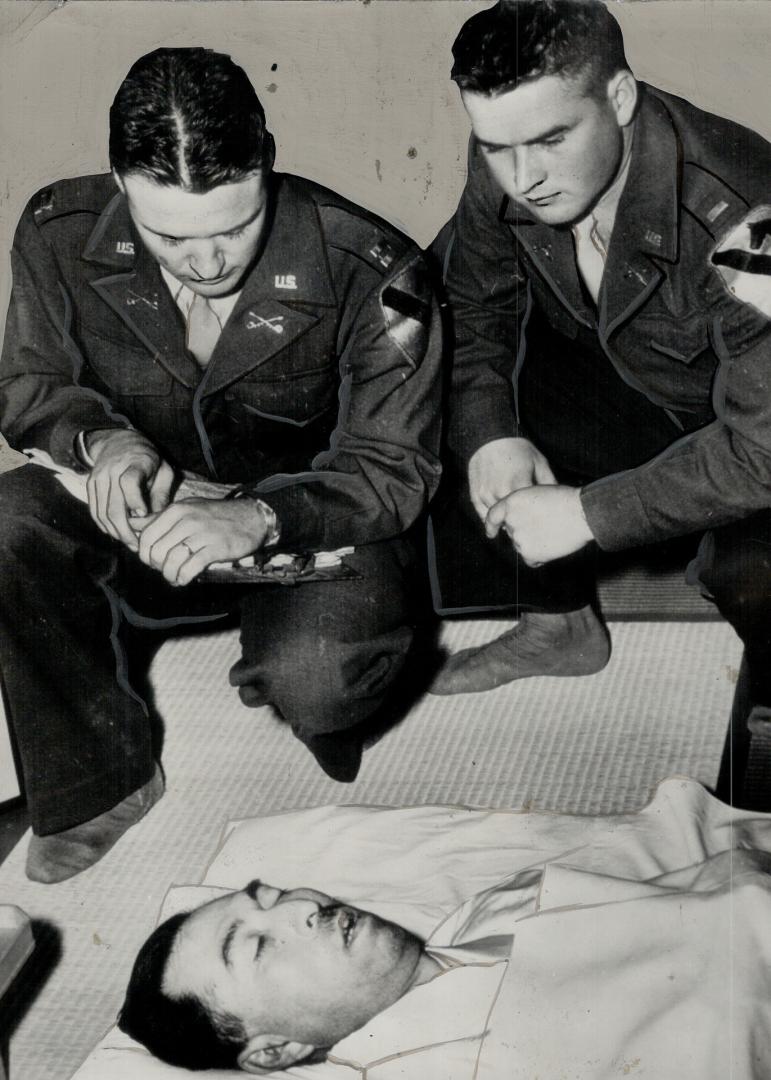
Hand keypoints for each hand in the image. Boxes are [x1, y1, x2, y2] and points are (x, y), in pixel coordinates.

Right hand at [86, 430, 174, 549]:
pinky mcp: (90, 485)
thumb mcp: (164, 469)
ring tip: (130, 542)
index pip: (129, 482)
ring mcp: (98, 478)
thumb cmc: (148, 458)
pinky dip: (104, 526)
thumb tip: (158, 518)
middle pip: (114, 506)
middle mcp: (112, 470)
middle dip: (126, 530)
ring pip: (102, 513)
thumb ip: (162, 493)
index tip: (144, 513)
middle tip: (138, 545)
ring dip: (115, 532)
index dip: (135, 500)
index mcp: (135, 463)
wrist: (118, 441)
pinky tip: (116, 533)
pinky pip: (94, 511)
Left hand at [132, 497, 269, 585]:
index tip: (153, 560)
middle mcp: (187, 520)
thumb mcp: (186, 509)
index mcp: (176, 510)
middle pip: (156, 551)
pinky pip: (190, 568)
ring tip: (174, 577)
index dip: (145, 553)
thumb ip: (159, 518)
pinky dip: (183, 578)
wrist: (251, 516)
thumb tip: (131, 524)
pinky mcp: (215, 548)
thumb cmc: (215, 515)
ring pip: (171, 561)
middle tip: (165, 569)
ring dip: (169, 575)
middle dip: (157, 566)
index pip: (146, 536)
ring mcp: (201, 534)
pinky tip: (185, 579)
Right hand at [468, 437, 555, 521]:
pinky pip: (483, 515)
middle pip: (513, 519)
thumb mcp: (539, 462)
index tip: (540, 520)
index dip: (536, 519)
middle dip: (521, 522)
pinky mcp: (475, 495)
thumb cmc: (517, 449)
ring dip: (505, 521)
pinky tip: (500, 518)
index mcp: (519, 485)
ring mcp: (486, 495)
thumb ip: (549, 482)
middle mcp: (500, 492)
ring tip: (514, 521)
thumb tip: (560, 500)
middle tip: (528, 524)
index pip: (530, 513)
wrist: (490, 437)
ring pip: (497, 519)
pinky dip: (491, 518)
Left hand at [485, 485, 593, 566]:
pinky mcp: (529, 553)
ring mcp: (519, 538)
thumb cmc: (565, 499)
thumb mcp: (537, 492)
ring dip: (534, 544)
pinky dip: (540, 557)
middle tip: (545, 526)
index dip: (491, 525)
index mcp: (511, 502)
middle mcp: (511, 520)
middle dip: (524, 532)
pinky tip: (552, 547)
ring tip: (552, 533)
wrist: (582, 513)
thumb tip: (513, 519)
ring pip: (521, 546)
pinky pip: (530, 560)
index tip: (492, 533)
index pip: (493, 516)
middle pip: (512, 532)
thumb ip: (521, 505)